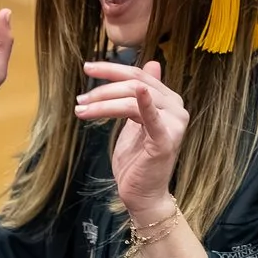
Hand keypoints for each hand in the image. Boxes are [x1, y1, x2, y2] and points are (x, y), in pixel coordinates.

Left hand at [75, 60, 189, 218]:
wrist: (143, 195)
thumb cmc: (138, 160)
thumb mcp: (136, 121)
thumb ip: (142, 94)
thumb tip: (153, 62)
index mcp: (169, 100)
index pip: (139, 75)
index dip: (112, 69)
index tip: (88, 67)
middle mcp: (176, 108)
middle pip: (135, 83)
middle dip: (104, 86)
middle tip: (81, 96)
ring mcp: (173, 124)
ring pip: (133, 98)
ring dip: (103, 102)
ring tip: (81, 109)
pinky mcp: (165, 141)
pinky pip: (152, 118)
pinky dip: (144, 103)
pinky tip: (139, 92)